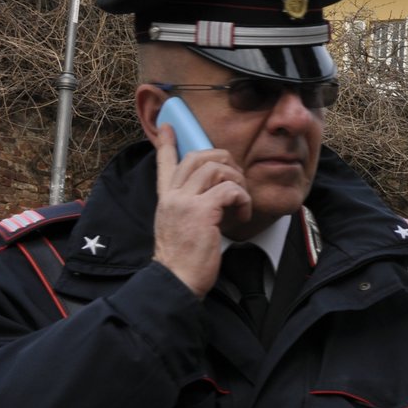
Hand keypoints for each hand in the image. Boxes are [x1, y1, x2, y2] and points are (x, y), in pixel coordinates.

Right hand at [150, 124, 250, 296]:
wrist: (176, 280)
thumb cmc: (183, 259)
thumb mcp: (179, 226)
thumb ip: (189, 206)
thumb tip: (213, 195)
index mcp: (166, 199)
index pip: (164, 163)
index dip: (167, 143)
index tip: (168, 127)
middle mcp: (172, 196)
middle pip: (198, 157)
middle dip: (224, 160)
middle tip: (236, 177)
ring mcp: (185, 202)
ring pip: (216, 169)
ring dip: (237, 182)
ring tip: (240, 201)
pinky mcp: (202, 212)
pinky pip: (230, 190)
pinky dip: (242, 199)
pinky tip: (242, 215)